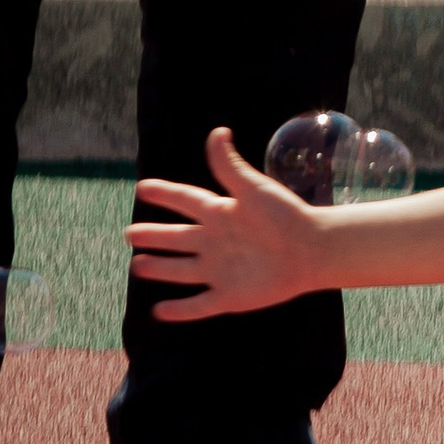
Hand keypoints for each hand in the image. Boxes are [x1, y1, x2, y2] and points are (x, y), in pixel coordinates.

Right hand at [127, 126, 319, 323]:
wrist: (313, 251)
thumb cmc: (285, 216)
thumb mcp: (253, 188)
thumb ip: (229, 166)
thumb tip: (218, 132)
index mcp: (221, 213)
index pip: (186, 201)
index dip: (165, 193)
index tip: (143, 187)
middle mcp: (216, 241)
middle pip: (177, 239)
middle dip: (154, 236)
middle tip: (130, 234)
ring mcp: (221, 270)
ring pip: (181, 270)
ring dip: (159, 268)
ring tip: (137, 266)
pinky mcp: (229, 296)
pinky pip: (199, 305)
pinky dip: (180, 310)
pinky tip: (159, 311)